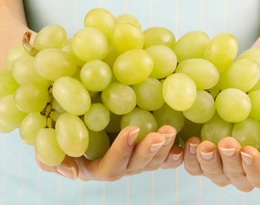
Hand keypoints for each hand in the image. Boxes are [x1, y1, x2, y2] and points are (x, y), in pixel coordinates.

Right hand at [35, 125, 183, 180]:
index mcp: (98, 166)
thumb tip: (71, 172)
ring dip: (165, 148)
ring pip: (154, 160)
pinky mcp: (148, 148)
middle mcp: (120, 165)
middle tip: (161, 134)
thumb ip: (52, 157)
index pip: (111, 165)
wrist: (83, 112)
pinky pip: (165, 155)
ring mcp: (136, 158)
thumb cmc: (65, 125)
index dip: (123, 150)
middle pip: (138, 166)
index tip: (133, 129)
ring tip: (172, 131)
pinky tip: (184, 143)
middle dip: (150, 151)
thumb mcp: (50, 138)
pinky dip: (175, 151)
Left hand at [183, 106, 259, 190]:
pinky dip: (190, 157)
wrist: (259, 86)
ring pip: (213, 173)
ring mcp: (223, 164)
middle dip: (229, 163)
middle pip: (236, 179)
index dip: (256, 168)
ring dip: (207, 162)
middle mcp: (245, 171)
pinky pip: (195, 164)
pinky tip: (189, 142)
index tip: (249, 150)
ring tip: (202, 144)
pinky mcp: (205, 153)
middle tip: (225, 144)